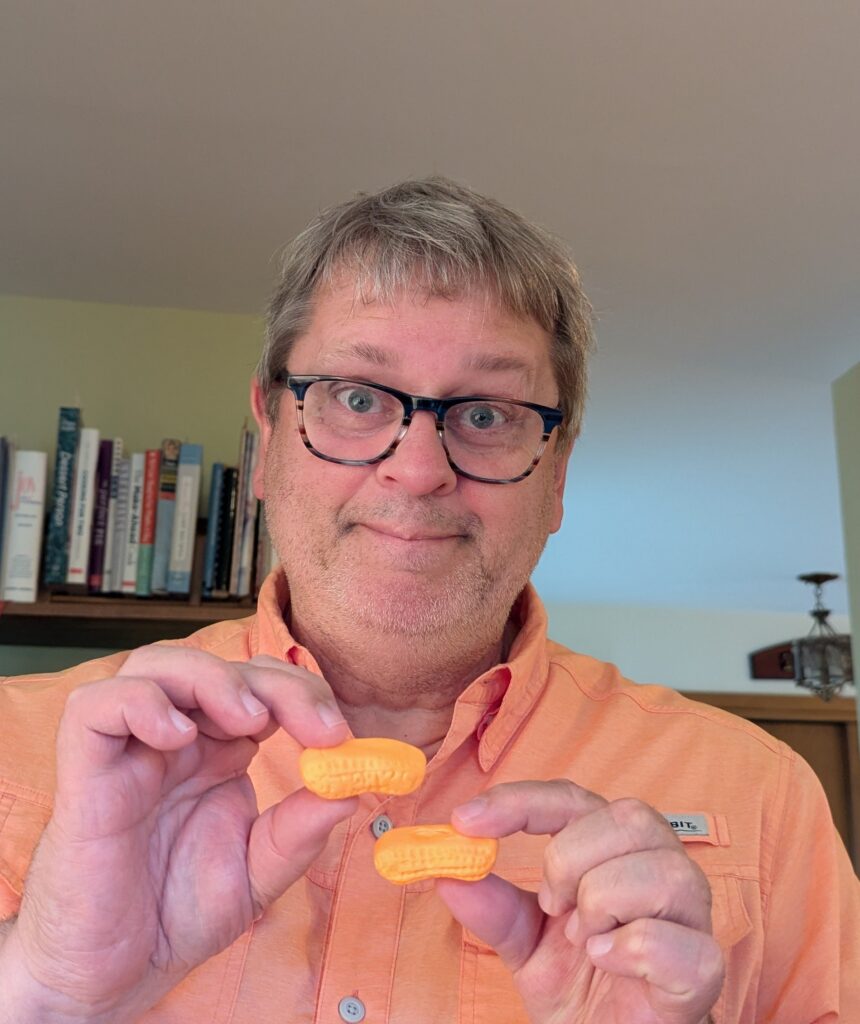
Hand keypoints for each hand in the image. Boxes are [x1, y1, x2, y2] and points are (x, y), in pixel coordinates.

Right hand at [1, 647, 355, 1022]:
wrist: (109, 980)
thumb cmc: (174, 918)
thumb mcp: (256, 875)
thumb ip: (298, 832)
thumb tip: (351, 789)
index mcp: (218, 752)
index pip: (260, 686)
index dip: (303, 694)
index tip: (339, 735)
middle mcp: (175, 740)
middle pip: (219, 666)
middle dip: (276, 684)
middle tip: (317, 727)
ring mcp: (128, 751)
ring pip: (156, 665)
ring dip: (212, 678)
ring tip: (251, 721)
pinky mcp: (83, 774)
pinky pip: (94, 707)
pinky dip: (140, 704)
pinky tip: (178, 737)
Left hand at [436, 780, 722, 1023]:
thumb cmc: (580, 985)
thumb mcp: (523, 943)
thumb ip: (492, 907)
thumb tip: (447, 874)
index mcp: (613, 849)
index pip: (572, 798)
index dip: (519, 802)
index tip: (464, 822)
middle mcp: (658, 866)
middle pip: (625, 818)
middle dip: (570, 859)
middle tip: (551, 906)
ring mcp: (689, 915)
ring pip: (659, 870)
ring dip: (602, 903)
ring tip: (585, 941)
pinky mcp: (703, 968)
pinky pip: (672, 939)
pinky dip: (627, 949)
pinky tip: (608, 963)